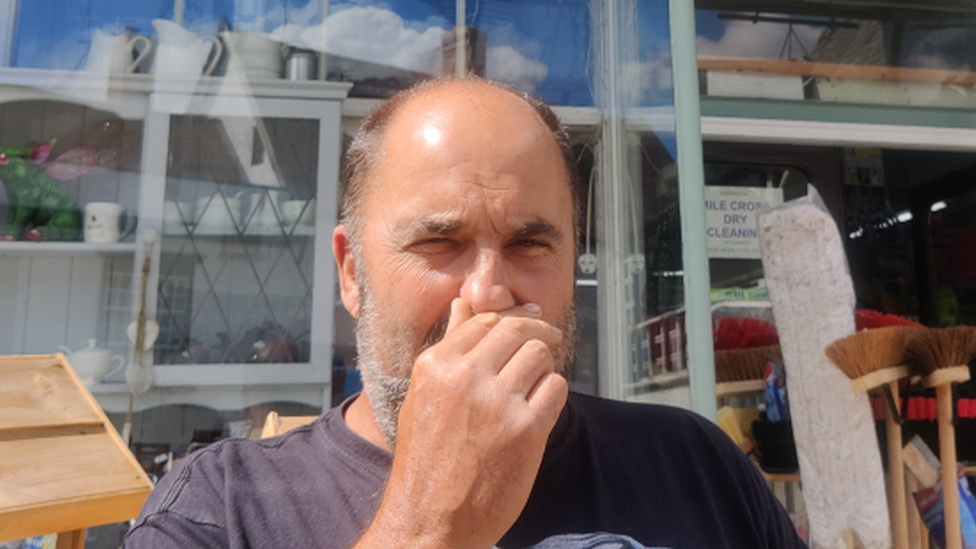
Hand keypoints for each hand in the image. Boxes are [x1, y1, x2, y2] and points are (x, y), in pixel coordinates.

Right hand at [356, 298, 567, 548]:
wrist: (429, 520)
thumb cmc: (425, 462)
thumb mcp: (424, 397)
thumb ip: (449, 349)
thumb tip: (462, 306)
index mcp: (435, 366)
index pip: (485, 321)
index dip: (512, 319)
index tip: (529, 322)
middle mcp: (464, 377)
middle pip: (517, 331)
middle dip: (538, 333)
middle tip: (550, 338)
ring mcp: (496, 403)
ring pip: (539, 356)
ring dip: (544, 366)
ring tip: (537, 383)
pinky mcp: (525, 430)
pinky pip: (556, 388)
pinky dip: (553, 393)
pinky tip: (541, 408)